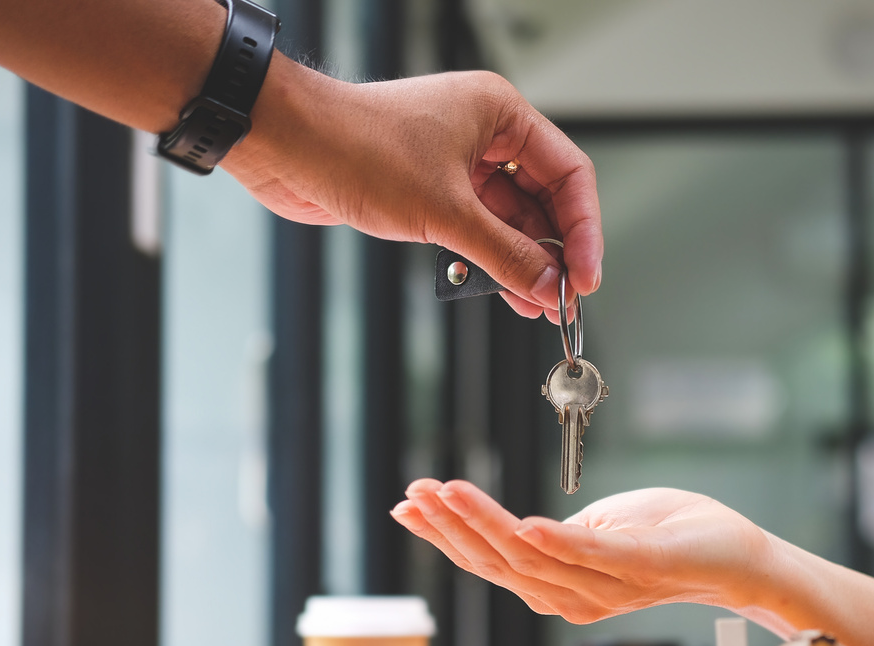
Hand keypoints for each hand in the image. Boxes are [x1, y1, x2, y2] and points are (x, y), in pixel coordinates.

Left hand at [227, 61, 601, 320]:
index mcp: (500, 114)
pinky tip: (502, 289)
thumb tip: (548, 285)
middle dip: (554, 252)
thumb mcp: (444, 211)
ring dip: (522, 262)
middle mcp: (484, 134)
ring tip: (536, 304)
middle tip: (563, 299)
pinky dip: (489, 259)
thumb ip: (504, 253)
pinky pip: (476, 228)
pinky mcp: (430, 189)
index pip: (568, 174)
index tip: (586, 277)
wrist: (287, 146)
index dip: (584, 230)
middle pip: (543, 199)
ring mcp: (456, 162)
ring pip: (509, 218)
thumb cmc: (355, 146)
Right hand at [390, 480, 777, 623]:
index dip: (444, 536)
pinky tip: (524, 525)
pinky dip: (556, 543)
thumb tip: (513, 524)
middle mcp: (574, 597)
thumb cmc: (666, 536)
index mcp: (558, 583)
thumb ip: (554, 536)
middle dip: (450, 527)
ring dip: (486, 525)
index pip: (488, 561)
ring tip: (449, 493)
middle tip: (415, 494)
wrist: (735, 555)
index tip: (407, 505)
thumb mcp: (595, 529)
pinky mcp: (642, 569)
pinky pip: (590, 559)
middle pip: (497, 564)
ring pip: (530, 560)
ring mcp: (607, 588)